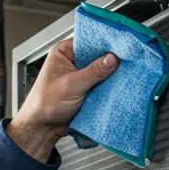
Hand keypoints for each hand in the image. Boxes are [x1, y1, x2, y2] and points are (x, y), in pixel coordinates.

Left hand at [6, 38, 117, 161]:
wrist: (42, 128)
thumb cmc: (44, 104)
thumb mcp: (71, 85)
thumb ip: (93, 71)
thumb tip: (112, 59)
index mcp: (63, 52)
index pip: (88, 41)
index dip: (104, 43)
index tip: (121, 47)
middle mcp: (71, 61)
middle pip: (96, 56)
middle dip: (109, 61)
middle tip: (125, 63)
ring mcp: (78, 75)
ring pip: (99, 71)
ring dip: (108, 76)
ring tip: (123, 75)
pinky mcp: (84, 89)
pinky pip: (99, 84)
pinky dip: (106, 87)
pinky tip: (116, 87)